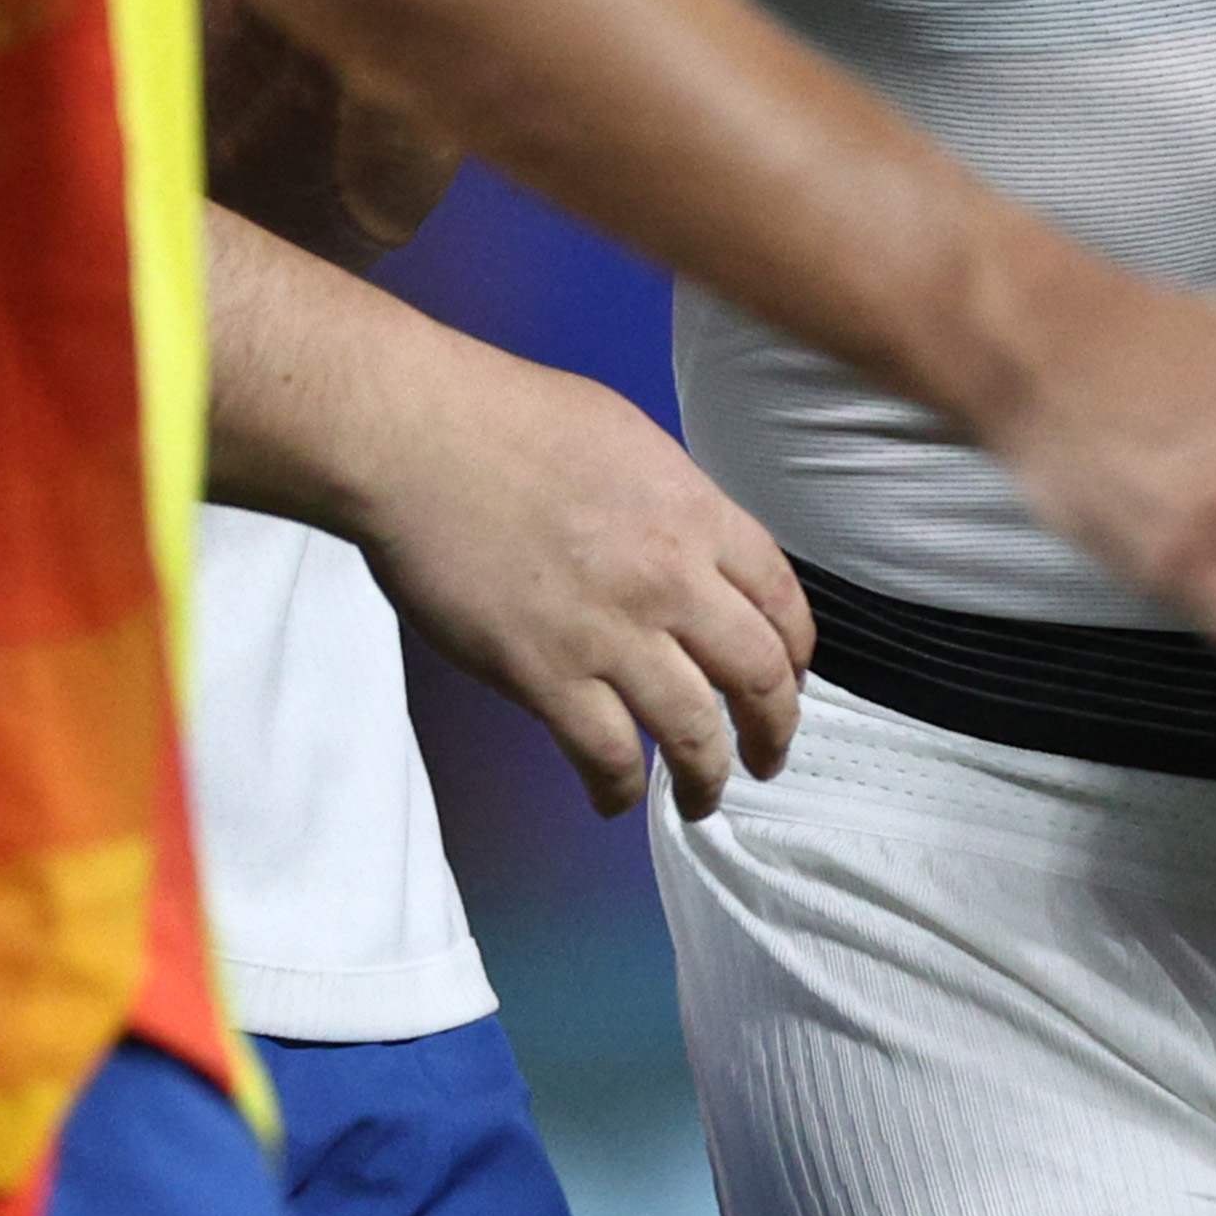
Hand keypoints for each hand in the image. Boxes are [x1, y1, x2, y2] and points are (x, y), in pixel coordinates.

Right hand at [346, 336, 814, 819]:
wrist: (419, 436)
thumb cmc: (505, 419)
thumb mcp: (625, 438)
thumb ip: (671, 501)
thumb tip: (687, 545)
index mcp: (694, 513)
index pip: (781, 599)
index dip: (796, 653)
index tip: (791, 679)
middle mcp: (670, 579)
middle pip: (758, 677)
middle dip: (774, 730)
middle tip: (767, 756)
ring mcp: (609, 632)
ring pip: (693, 732)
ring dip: (706, 778)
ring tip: (701, 797)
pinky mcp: (544, 674)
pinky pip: (605, 754)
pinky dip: (618, 788)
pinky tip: (614, 796)